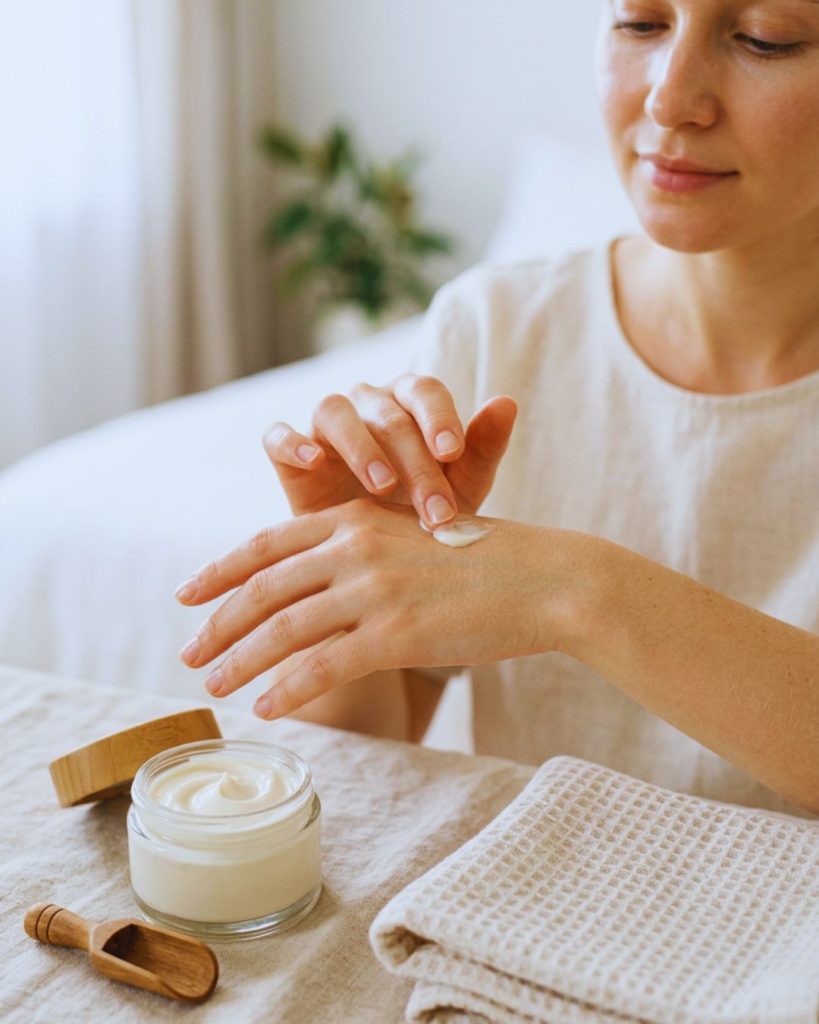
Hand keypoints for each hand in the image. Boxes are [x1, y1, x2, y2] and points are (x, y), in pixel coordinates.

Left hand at [176, 499, 569, 719]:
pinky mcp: (398, 633)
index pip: (268, 543)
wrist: (549, 578)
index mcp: (358, 518)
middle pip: (264, 589)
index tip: (187, 594)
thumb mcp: (415, 537)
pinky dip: (289, 689)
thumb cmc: (488, 560)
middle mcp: (356, 548)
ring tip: (213, 686)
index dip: (220, 570)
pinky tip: (266, 706)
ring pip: (284, 629)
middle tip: (189, 653)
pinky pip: (325, 665)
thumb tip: (321, 586)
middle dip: (217, 624)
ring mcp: (375, 590)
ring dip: (240, 661)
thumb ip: (365, 552)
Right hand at [262, 374, 516, 529]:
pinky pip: (279, 436)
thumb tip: (507, 401)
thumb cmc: (425, 515)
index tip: (452, 453)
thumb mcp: (462, 490)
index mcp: (411, 403)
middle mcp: (368, 405)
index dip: (438, 417)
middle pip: (386, 412)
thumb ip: (482, 449)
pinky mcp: (288, 456)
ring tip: (382, 487)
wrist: (375, 563)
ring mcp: (325, 427)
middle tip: (434, 507)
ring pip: (333, 410)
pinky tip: (312, 460)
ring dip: (359, 446)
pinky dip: (291, 441)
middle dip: (413, 459)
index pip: (425, 391)